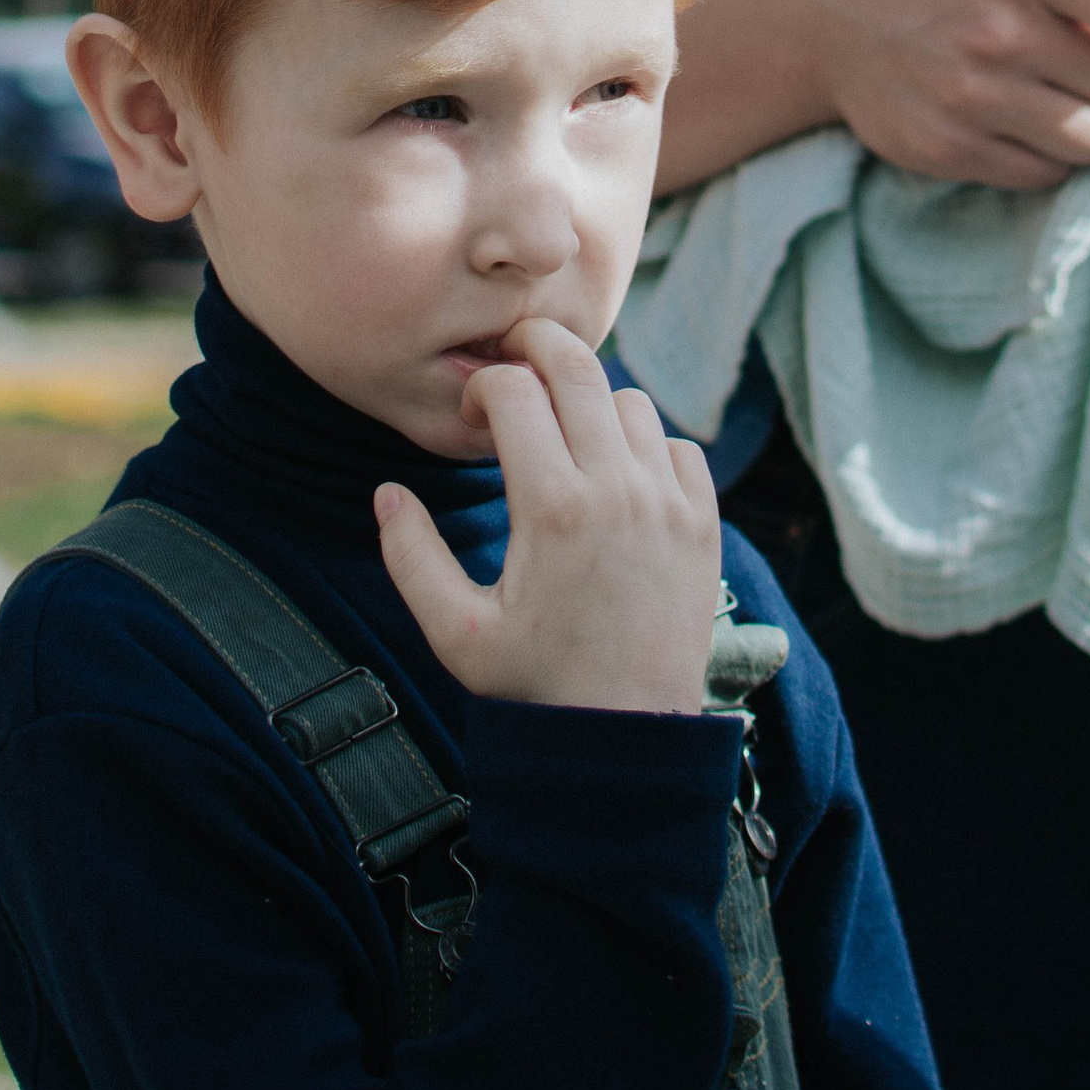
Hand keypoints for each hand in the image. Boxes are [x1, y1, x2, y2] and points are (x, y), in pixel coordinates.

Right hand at [374, 316, 721, 714]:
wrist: (627, 741)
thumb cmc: (535, 690)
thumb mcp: (456, 634)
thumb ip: (412, 559)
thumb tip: (386, 494)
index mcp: (552, 508)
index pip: (514, 392)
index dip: (483, 388)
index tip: (473, 417)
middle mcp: (618, 491)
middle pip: (578, 368)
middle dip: (538, 349)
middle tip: (514, 362)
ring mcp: (669, 504)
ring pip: (631, 402)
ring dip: (591, 403)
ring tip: (564, 436)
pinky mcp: (704, 524)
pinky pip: (679, 446)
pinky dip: (646, 443)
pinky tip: (617, 476)